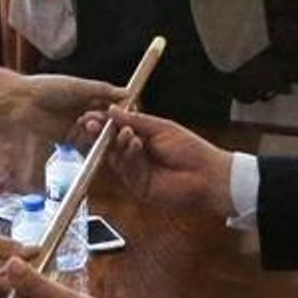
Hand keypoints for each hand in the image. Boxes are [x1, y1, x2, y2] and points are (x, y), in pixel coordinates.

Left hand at [0, 74, 125, 142]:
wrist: (22, 102)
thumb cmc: (49, 88)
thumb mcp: (80, 86)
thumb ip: (104, 91)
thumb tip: (128, 93)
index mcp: (92, 96)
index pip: (115, 105)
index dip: (124, 110)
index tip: (132, 113)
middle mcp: (88, 112)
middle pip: (109, 122)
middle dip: (113, 123)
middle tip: (116, 124)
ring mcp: (79, 127)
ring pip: (99, 134)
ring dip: (100, 131)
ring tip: (90, 122)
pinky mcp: (70, 140)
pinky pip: (86, 144)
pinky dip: (90, 141)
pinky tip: (88, 135)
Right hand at [79, 108, 234, 215]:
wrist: (207, 175)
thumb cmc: (191, 150)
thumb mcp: (162, 128)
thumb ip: (136, 121)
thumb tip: (112, 110)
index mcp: (143, 139)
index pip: (116, 129)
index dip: (103, 122)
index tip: (91, 114)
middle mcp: (136, 155)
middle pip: (110, 144)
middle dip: (100, 133)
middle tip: (91, 123)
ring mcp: (136, 172)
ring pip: (116, 157)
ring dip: (117, 143)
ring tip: (126, 133)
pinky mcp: (138, 186)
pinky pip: (126, 169)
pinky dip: (128, 155)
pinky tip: (135, 144)